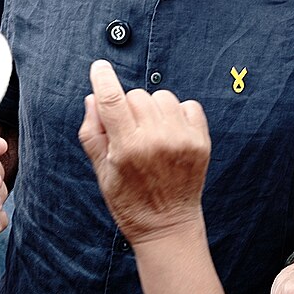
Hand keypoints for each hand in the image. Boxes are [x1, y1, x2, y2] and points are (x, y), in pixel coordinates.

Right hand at [78, 60, 210, 244]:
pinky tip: (170, 133)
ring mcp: (181, 139)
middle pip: (136, 95)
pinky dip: (178, 113)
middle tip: (129, 131)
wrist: (168, 225)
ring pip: (162, 96)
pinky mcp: (201, 141)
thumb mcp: (101, 172)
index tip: (99, 67)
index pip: (112, 99)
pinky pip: (188, 105)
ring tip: (151, 132)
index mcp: (126, 147)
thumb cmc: (130, 201)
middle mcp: (156, 139)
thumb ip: (92, 132)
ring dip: (153, 108)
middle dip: (128, 107)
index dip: (103, 78)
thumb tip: (93, 97)